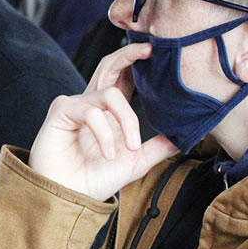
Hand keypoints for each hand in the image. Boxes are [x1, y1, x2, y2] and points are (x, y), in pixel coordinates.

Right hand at [29, 43, 176, 199]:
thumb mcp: (136, 162)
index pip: (124, 76)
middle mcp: (92, 103)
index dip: (138, 61)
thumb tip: (187, 137)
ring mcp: (75, 105)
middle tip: (150, 50)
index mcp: (109, 111)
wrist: (70, 198)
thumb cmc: (95, 180)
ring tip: (131, 148)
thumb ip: (158, 148)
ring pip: (109, 93)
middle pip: (109, 66)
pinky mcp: (61, 111)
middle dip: (129, 54)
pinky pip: (91, 112)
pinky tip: (109, 154)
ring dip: (127, 119)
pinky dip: (105, 134)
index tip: (158, 52)